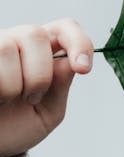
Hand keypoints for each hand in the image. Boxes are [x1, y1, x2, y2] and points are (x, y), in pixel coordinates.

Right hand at [0, 19, 93, 156]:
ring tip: (6, 101)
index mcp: (43, 52)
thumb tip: (71, 61)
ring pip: (8, 48)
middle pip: (36, 34)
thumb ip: (60, 86)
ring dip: (12, 85)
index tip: (83, 68)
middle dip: (39, 74)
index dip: (78, 42)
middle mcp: (19, 42)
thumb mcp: (47, 113)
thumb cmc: (15, 127)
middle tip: (31, 99)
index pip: (65, 28)